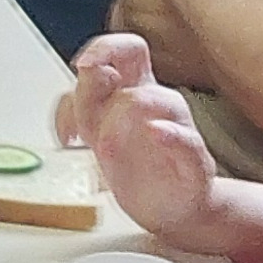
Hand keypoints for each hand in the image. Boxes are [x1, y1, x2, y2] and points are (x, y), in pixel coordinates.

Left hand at [54, 33, 233, 257]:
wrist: (167, 210)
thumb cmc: (134, 172)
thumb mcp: (95, 140)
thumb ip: (81, 111)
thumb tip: (69, 96)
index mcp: (125, 93)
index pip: (115, 52)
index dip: (96, 52)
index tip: (78, 67)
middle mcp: (149, 101)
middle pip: (134, 52)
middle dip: (107, 53)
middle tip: (91, 72)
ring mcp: (173, 126)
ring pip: (155, 97)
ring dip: (123, 112)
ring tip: (104, 145)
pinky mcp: (192, 159)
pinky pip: (185, 138)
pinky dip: (168, 134)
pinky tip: (155, 135)